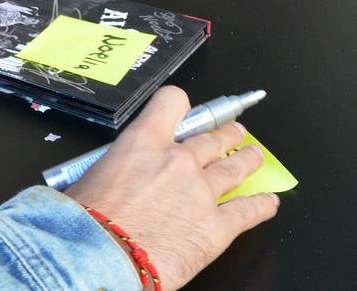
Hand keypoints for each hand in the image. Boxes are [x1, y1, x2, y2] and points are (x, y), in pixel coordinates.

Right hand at [65, 87, 277, 288]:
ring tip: (254, 156)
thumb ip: (115, 167)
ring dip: (248, 160)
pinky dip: (262, 206)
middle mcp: (179, 160)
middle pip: (214, 137)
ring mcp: (202, 193)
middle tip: (232, 134)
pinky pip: (249, 211)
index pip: (172, 103)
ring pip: (236, 167)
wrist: (101, 254)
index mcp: (145, 142)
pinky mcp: (217, 227)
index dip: (180, 105)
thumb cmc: (88, 219)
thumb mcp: (92, 175)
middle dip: (226, 134)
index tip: (184, 111)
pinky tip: (268, 202)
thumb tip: (113, 176)